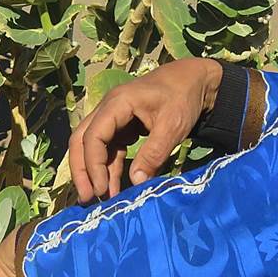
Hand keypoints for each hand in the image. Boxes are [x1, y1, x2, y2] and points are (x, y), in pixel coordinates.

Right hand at [69, 57, 222, 203]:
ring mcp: (115, 117)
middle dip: (82, 170)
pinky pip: (109, 148)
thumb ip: (154, 153)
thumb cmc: (183, 97)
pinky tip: (114, 186)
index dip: (93, 165)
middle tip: (88, 199)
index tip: (101, 190)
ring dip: (95, 171)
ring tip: (101, 199)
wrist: (195, 79)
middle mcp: (109, 108)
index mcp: (118, 103)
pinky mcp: (123, 126)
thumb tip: (136, 183)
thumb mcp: (173, 125)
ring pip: (93, 145)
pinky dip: (109, 167)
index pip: (93, 136)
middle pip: (82, 140)